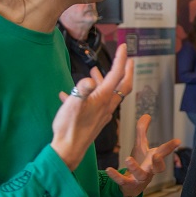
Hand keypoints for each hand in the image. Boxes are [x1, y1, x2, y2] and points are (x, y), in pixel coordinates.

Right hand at [51, 45, 132, 170]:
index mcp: (103, 98)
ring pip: (108, 93)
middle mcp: (106, 105)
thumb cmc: (69, 128)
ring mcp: (102, 113)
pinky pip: (96, 103)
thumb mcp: (73, 104)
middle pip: (121, 85)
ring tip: (95, 71)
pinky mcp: (95, 120)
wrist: (68, 150)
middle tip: (127, 59)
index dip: (121, 59)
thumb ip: (81, 90)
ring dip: (105, 80)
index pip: (116, 74)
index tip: (124, 46)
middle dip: (125, 70)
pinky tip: (70, 93)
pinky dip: (89, 95)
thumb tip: (90, 79)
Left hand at [105, 114, 178, 196]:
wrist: (131, 185)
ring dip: (135, 167)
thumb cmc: (139, 164)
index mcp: (154, 160)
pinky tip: (109, 169)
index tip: (177, 141)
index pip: (164, 152)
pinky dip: (116, 176)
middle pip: (158, 168)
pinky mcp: (128, 184)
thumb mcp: (140, 146)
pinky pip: (123, 181)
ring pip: (141, 175)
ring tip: (128, 159)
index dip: (170, 147)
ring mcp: (140, 179)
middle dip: (159, 162)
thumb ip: (143, 131)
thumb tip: (146, 114)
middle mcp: (150, 170)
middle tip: (157, 155)